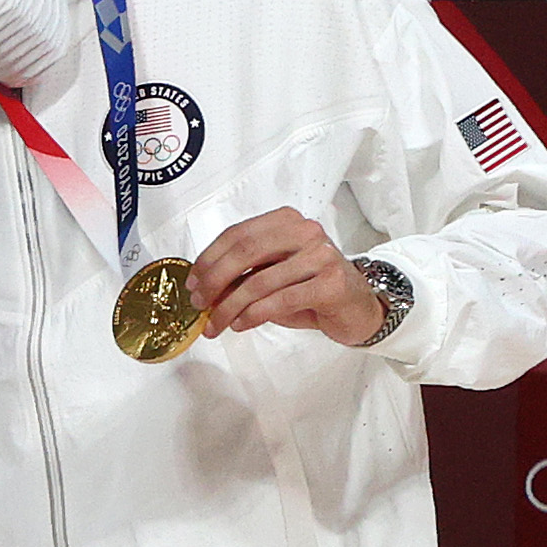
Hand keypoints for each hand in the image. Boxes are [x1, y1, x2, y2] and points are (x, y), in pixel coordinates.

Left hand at [188, 208, 391, 343]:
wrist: (355, 306)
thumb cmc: (308, 289)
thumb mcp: (269, 275)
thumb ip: (241, 274)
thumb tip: (200, 289)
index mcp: (286, 221)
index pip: (238, 234)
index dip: (208, 259)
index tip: (191, 283)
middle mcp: (306, 231)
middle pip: (245, 251)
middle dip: (213, 281)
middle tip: (198, 304)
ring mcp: (322, 255)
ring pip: (259, 281)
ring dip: (229, 307)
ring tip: (215, 325)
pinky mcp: (332, 283)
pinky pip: (280, 300)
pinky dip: (253, 315)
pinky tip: (241, 324)